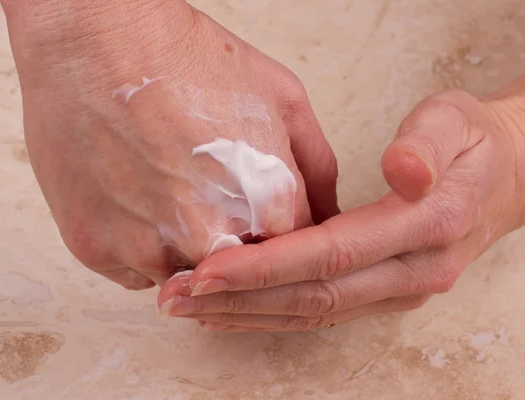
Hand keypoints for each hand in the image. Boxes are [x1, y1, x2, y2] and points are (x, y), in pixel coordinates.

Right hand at [1, 1, 338, 288]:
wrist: (92, 39)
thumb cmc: (186, 57)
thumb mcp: (282, 97)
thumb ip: (315, 171)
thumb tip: (324, 219)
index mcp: (266, 203)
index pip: (292, 258)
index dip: (273, 235)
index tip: (254, 213)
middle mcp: (210, 238)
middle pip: (238, 278)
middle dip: (231, 245)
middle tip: (207, 194)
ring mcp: (149, 249)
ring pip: (185, 280)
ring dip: (184, 247)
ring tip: (168, 185)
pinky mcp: (97, 250)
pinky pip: (136, 272)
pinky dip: (140, 245)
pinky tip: (134, 193)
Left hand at [158, 85, 524, 330]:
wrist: (508, 179)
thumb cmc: (474, 145)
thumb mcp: (458, 121)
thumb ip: (427, 143)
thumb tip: (402, 169)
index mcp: (426, 227)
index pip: (332, 255)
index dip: (267, 266)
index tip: (208, 269)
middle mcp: (411, 273)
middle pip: (312, 296)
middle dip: (239, 300)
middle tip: (177, 297)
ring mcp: (397, 290)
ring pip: (312, 313)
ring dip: (246, 313)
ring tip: (190, 307)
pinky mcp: (382, 293)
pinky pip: (320, 311)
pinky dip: (271, 312)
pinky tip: (232, 308)